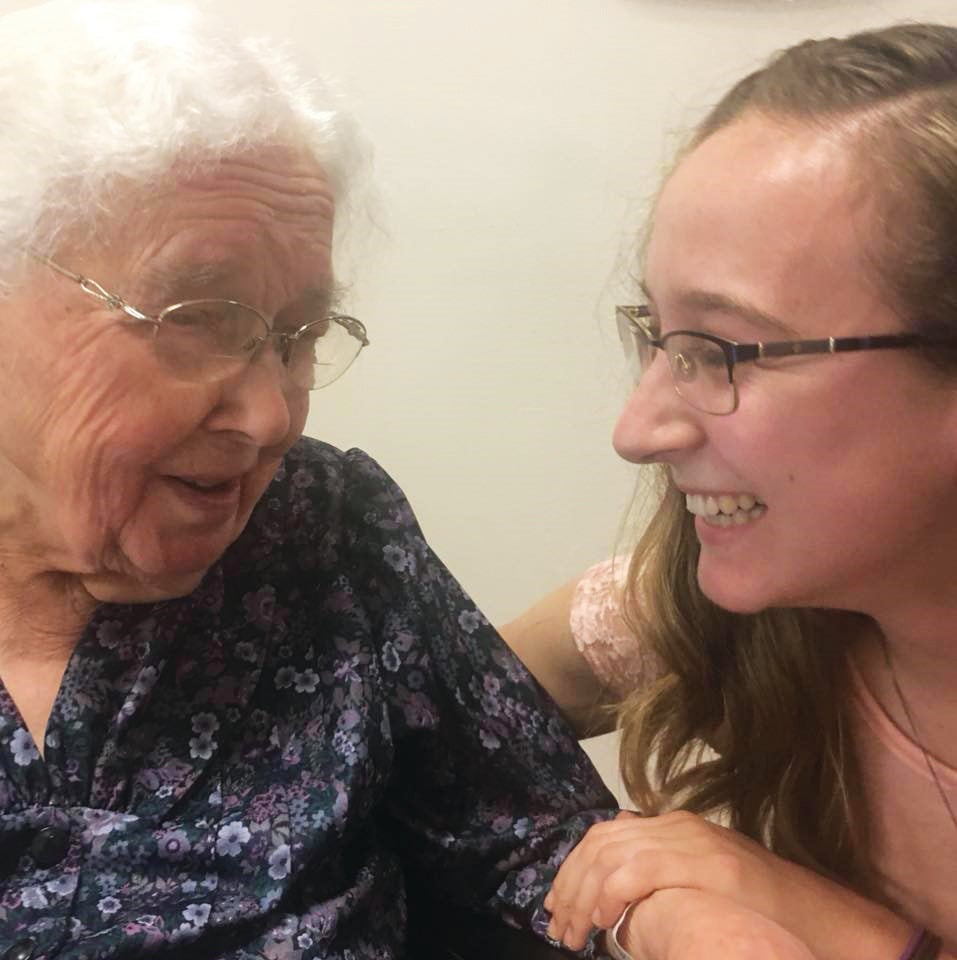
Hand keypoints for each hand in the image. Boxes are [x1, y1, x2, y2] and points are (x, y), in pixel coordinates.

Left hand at [543, 810, 906, 957]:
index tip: (555, 905)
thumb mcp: (701, 880)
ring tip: (572, 932)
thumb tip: (618, 879)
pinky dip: (611, 892)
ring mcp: (690, 841)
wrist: (817, 913)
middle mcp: (676, 825)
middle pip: (600, 842)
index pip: (604, 835)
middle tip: (557, 925)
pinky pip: (639, 870)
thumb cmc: (759, 906)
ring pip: (611, 855)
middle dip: (569, 883)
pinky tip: (603, 920)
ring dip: (582, 895)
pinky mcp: (703, 863)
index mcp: (673, 826)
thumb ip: (662, 870)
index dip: (572, 868)